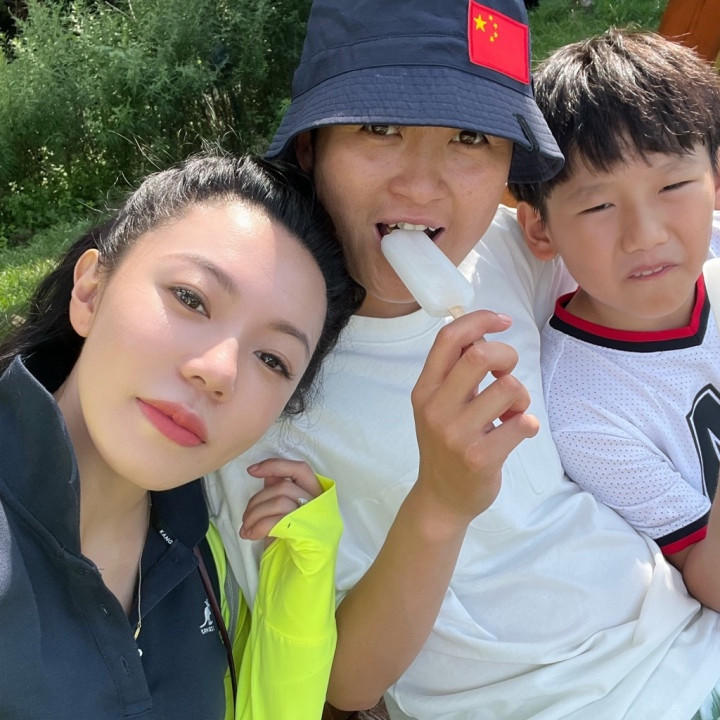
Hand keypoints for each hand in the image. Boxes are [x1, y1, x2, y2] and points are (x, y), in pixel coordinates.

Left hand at [239, 458, 321, 540]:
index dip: (276, 465)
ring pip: (280, 501)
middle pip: (284, 487)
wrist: (304, 580)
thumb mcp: (285, 518)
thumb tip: (267, 474)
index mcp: (320, 497)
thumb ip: (280, 494)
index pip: (300, 469)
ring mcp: (319, 520)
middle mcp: (323, 506)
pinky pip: (279, 522)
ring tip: (245, 529)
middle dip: (258, 499)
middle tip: (245, 517)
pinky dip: (259, 526)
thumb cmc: (294, 548)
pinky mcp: (310, 536)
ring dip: (255, 514)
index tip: (252, 470)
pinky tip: (251, 535)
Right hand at [411, 310, 538, 528]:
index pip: (449, 339)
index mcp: (425, 389)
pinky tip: (516, 432)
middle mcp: (436, 408)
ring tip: (512, 411)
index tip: (502, 321)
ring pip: (508, 388)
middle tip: (507, 372)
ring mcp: (457, 434)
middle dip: (506, 356)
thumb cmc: (446, 444)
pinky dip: (528, 423)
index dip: (480, 321)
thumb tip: (484, 334)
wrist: (441, 497)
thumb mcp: (438, 405)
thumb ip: (455, 372)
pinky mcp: (480, 458)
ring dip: (520, 396)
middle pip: (480, 356)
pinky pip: (523, 423)